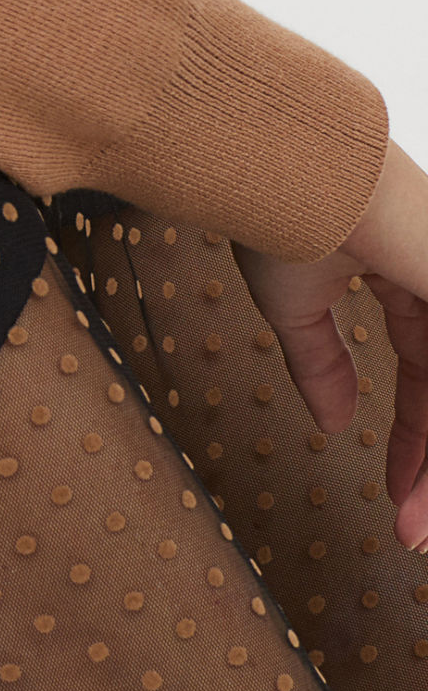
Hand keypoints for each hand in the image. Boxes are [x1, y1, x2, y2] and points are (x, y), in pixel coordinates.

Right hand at [235, 136, 427, 548]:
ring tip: (420, 523)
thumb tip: (332, 421)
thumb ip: (320, 364)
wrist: (283, 159)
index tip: (399, 504)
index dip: (416, 447)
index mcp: (411, 280)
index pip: (426, 379)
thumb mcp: (296, 304)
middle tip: (415, 530)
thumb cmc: (277, 205)